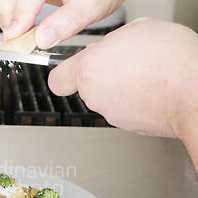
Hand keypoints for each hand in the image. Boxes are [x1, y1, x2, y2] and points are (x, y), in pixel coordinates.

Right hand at [0, 0, 122, 48]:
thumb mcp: (91, 8)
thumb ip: (67, 22)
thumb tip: (43, 39)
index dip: (18, 17)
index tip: (15, 37)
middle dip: (6, 16)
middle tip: (14, 37)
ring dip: (6, 15)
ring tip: (17, 32)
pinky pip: (12, 0)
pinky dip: (11, 11)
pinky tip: (20, 23)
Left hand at [49, 18, 197, 168]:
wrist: (194, 94)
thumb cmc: (171, 62)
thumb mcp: (138, 30)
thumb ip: (110, 41)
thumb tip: (103, 48)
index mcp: (89, 71)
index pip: (56, 79)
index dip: (63, 72)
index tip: (69, 67)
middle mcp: (95, 96)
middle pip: (84, 85)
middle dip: (98, 74)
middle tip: (120, 62)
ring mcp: (111, 113)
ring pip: (105, 97)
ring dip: (117, 86)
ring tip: (142, 73)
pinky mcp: (127, 125)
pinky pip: (122, 108)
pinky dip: (131, 99)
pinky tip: (149, 88)